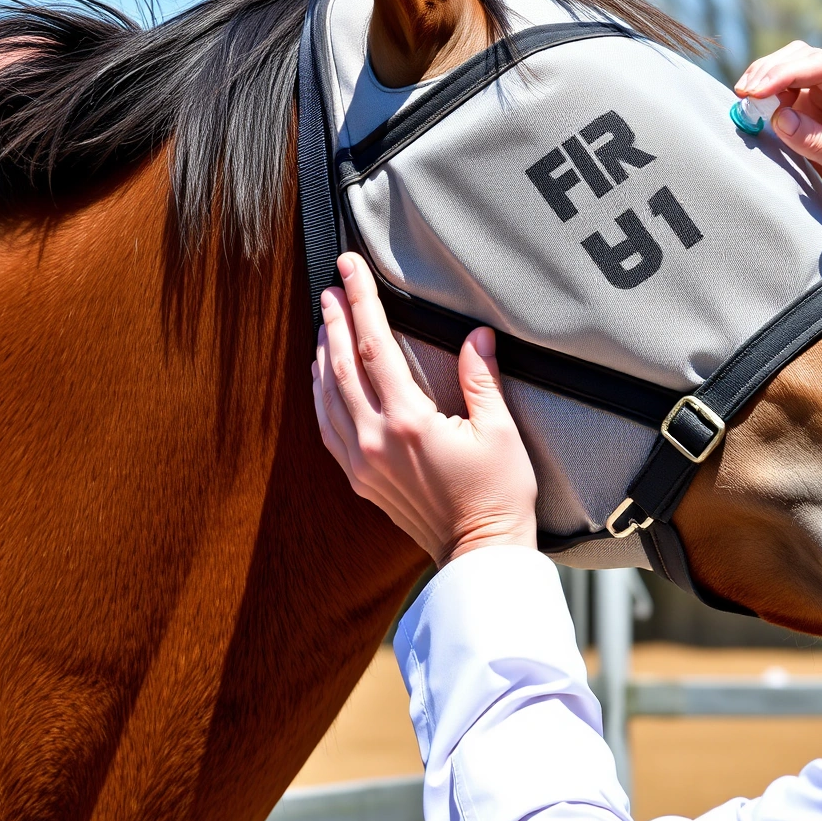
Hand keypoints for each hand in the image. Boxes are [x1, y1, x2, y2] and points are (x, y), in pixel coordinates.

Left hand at [311, 253, 538, 566]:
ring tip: (326, 321)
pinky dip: (321, 394)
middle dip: (335, 319)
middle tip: (332, 286)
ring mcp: (363, 462)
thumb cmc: (498, 495)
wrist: (480, 553)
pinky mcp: (360, 479)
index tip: (351, 268)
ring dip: (323, 353)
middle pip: (341, 365)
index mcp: (409, 422)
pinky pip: (329, 427)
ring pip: (327, 395)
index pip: (374, 346)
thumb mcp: (500, 431)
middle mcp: (376, 440)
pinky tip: (324, 376)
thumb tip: (477, 335)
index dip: (362, 301)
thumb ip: (482, 378)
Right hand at [736, 41, 821, 202]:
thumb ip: (814, 141)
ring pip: (791, 64)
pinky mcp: (810, 104)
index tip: (757, 92)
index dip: (786, 73)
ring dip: (765, 76)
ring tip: (744, 98)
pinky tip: (752, 103)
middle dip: (771, 70)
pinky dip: (766, 90)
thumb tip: (779, 117)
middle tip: (744, 94)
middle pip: (804, 56)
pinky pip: (784, 86)